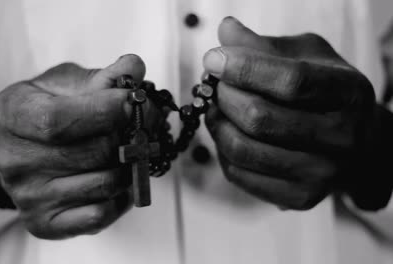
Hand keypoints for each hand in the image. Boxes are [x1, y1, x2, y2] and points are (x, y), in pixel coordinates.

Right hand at [0, 55, 158, 238]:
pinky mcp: (45, 223)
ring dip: (133, 164)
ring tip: (136, 148)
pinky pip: (100, 214)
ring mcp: (28, 197)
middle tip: (150, 122)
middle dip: (133, 134)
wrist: (22, 149)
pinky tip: (121, 177)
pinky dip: (123, 196)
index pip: (60, 120)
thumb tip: (136, 67)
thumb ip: (102, 77)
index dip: (107, 110)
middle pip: (92, 153)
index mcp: (11, 116)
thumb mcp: (67, 83)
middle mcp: (13, 161)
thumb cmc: (47, 109)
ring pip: (104, 184)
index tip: (136, 101)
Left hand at [204, 17, 380, 209]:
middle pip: (260, 118)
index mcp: (349, 94)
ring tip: (216, 108)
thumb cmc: (326, 93)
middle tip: (215, 85)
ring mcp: (322, 174)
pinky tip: (227, 133)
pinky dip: (222, 150)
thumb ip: (266, 46)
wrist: (354, 142)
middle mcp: (342, 138)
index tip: (213, 59)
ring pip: (244, 150)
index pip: (291, 82)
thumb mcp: (307, 57)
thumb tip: (226, 31)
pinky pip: (239, 175)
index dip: (244, 68)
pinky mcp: (300, 197)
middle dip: (224, 96)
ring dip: (217, 124)